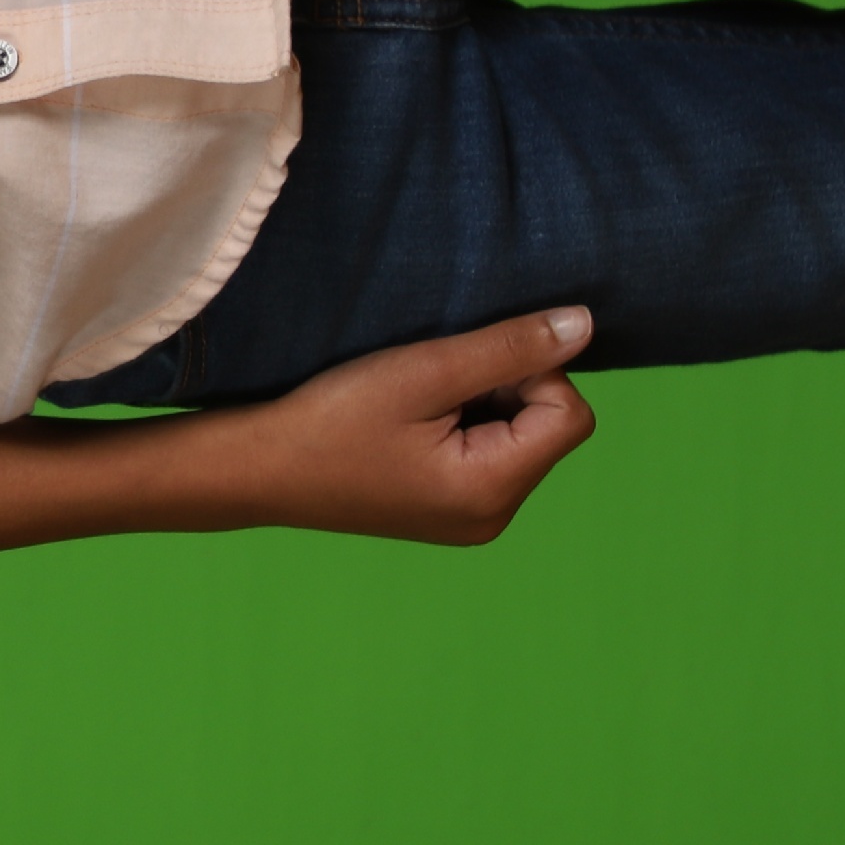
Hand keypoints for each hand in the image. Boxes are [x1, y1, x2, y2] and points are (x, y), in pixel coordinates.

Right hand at [218, 307, 600, 544]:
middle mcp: (493, 518)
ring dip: (480, 403)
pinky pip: (490, 455)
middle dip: (503, 389)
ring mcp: (472, 520)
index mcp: (492, 491)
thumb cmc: (332, 420)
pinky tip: (409, 423)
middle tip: (431, 385)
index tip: (461, 366)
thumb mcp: (424, 371)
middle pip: (549, 426)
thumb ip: (509, 347)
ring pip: (519, 437)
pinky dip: (462, 424)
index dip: (530, 371)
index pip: (570, 414)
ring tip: (414, 405)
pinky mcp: (450, 512)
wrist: (260, 469)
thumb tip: (584, 323)